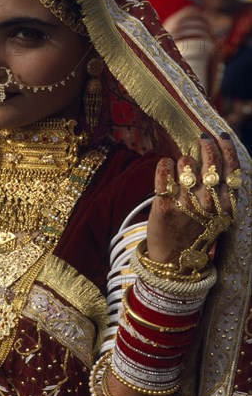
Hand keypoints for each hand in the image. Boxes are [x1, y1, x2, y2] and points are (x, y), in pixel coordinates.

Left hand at [147, 133, 238, 263]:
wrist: (173, 259)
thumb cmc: (197, 231)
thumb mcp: (218, 215)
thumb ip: (222, 190)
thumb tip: (220, 156)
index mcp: (225, 205)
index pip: (231, 169)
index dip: (226, 148)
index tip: (220, 136)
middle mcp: (208, 203)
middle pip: (211, 161)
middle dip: (207, 143)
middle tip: (202, 138)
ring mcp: (187, 203)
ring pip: (186, 162)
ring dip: (183, 161)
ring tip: (182, 170)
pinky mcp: (165, 204)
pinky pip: (164, 169)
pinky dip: (164, 164)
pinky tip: (166, 167)